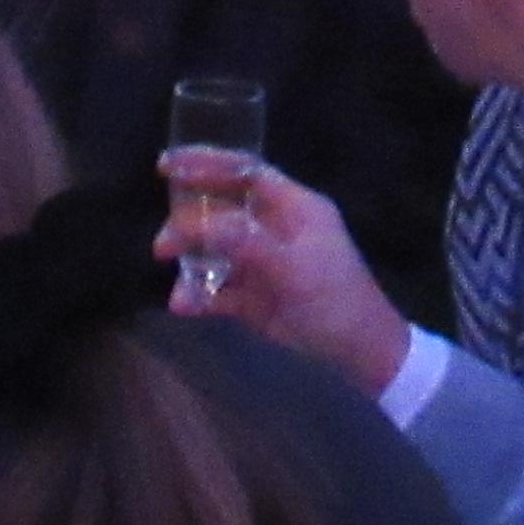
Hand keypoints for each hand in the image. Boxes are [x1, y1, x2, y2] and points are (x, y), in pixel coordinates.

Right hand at [154, 160, 411, 393]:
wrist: (361, 360)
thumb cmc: (335, 301)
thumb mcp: (293, 266)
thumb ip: (244, 240)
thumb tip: (195, 221)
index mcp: (295, 208)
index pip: (246, 173)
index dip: (207, 164)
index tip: (166, 165)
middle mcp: (276, 230)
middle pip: (223, 212)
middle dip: (189, 225)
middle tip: (161, 246)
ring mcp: (264, 266)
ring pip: (216, 254)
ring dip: (191, 268)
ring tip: (178, 293)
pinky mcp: (255, 301)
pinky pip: (219, 291)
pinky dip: (199, 297)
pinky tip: (185, 307)